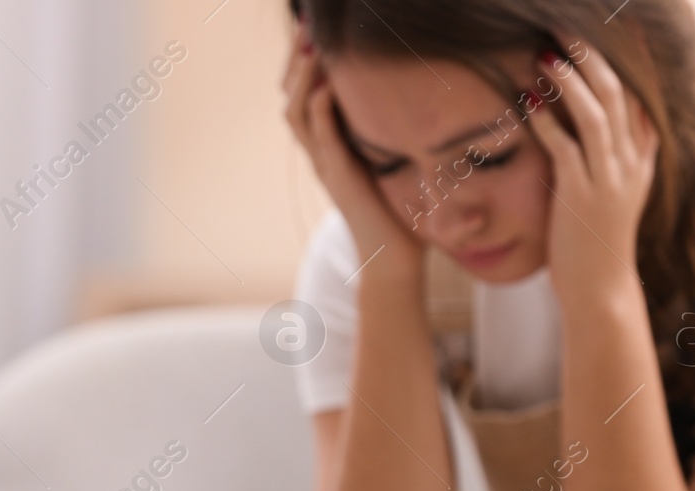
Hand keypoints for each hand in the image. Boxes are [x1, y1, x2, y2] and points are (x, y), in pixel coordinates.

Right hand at [282, 30, 422, 285]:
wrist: (395, 257)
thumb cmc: (398, 209)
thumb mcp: (388, 158)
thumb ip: (382, 131)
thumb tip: (403, 93)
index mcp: (329, 146)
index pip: (303, 96)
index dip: (302, 64)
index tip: (311, 33)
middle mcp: (321, 153)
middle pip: (291, 99)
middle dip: (295, 62)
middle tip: (304, 30)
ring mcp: (327, 166)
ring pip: (298, 116)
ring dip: (301, 82)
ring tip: (309, 51)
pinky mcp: (340, 180)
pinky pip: (323, 143)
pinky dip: (320, 115)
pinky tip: (325, 91)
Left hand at [526, 44, 658, 305]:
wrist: (599, 289)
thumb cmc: (594, 244)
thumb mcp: (612, 196)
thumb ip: (608, 161)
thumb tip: (586, 129)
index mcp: (641, 161)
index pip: (640, 98)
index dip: (629, 61)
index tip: (617, 31)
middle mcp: (630, 165)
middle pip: (619, 95)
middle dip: (592, 59)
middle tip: (565, 32)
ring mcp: (609, 180)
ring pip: (596, 115)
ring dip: (570, 82)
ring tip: (547, 57)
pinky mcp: (582, 196)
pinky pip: (566, 149)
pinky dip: (548, 122)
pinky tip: (530, 104)